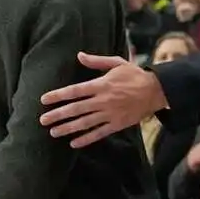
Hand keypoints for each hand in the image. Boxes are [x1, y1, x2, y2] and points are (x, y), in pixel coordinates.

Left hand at [39, 52, 169, 145]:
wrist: (156, 91)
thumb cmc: (135, 75)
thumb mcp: (117, 63)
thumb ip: (96, 61)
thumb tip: (79, 55)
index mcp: (101, 85)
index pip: (74, 91)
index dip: (58, 95)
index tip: (44, 100)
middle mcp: (103, 100)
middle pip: (76, 109)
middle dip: (58, 115)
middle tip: (43, 120)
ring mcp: (110, 114)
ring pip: (85, 123)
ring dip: (68, 128)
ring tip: (53, 132)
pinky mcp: (117, 124)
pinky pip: (99, 133)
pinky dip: (86, 139)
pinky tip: (74, 143)